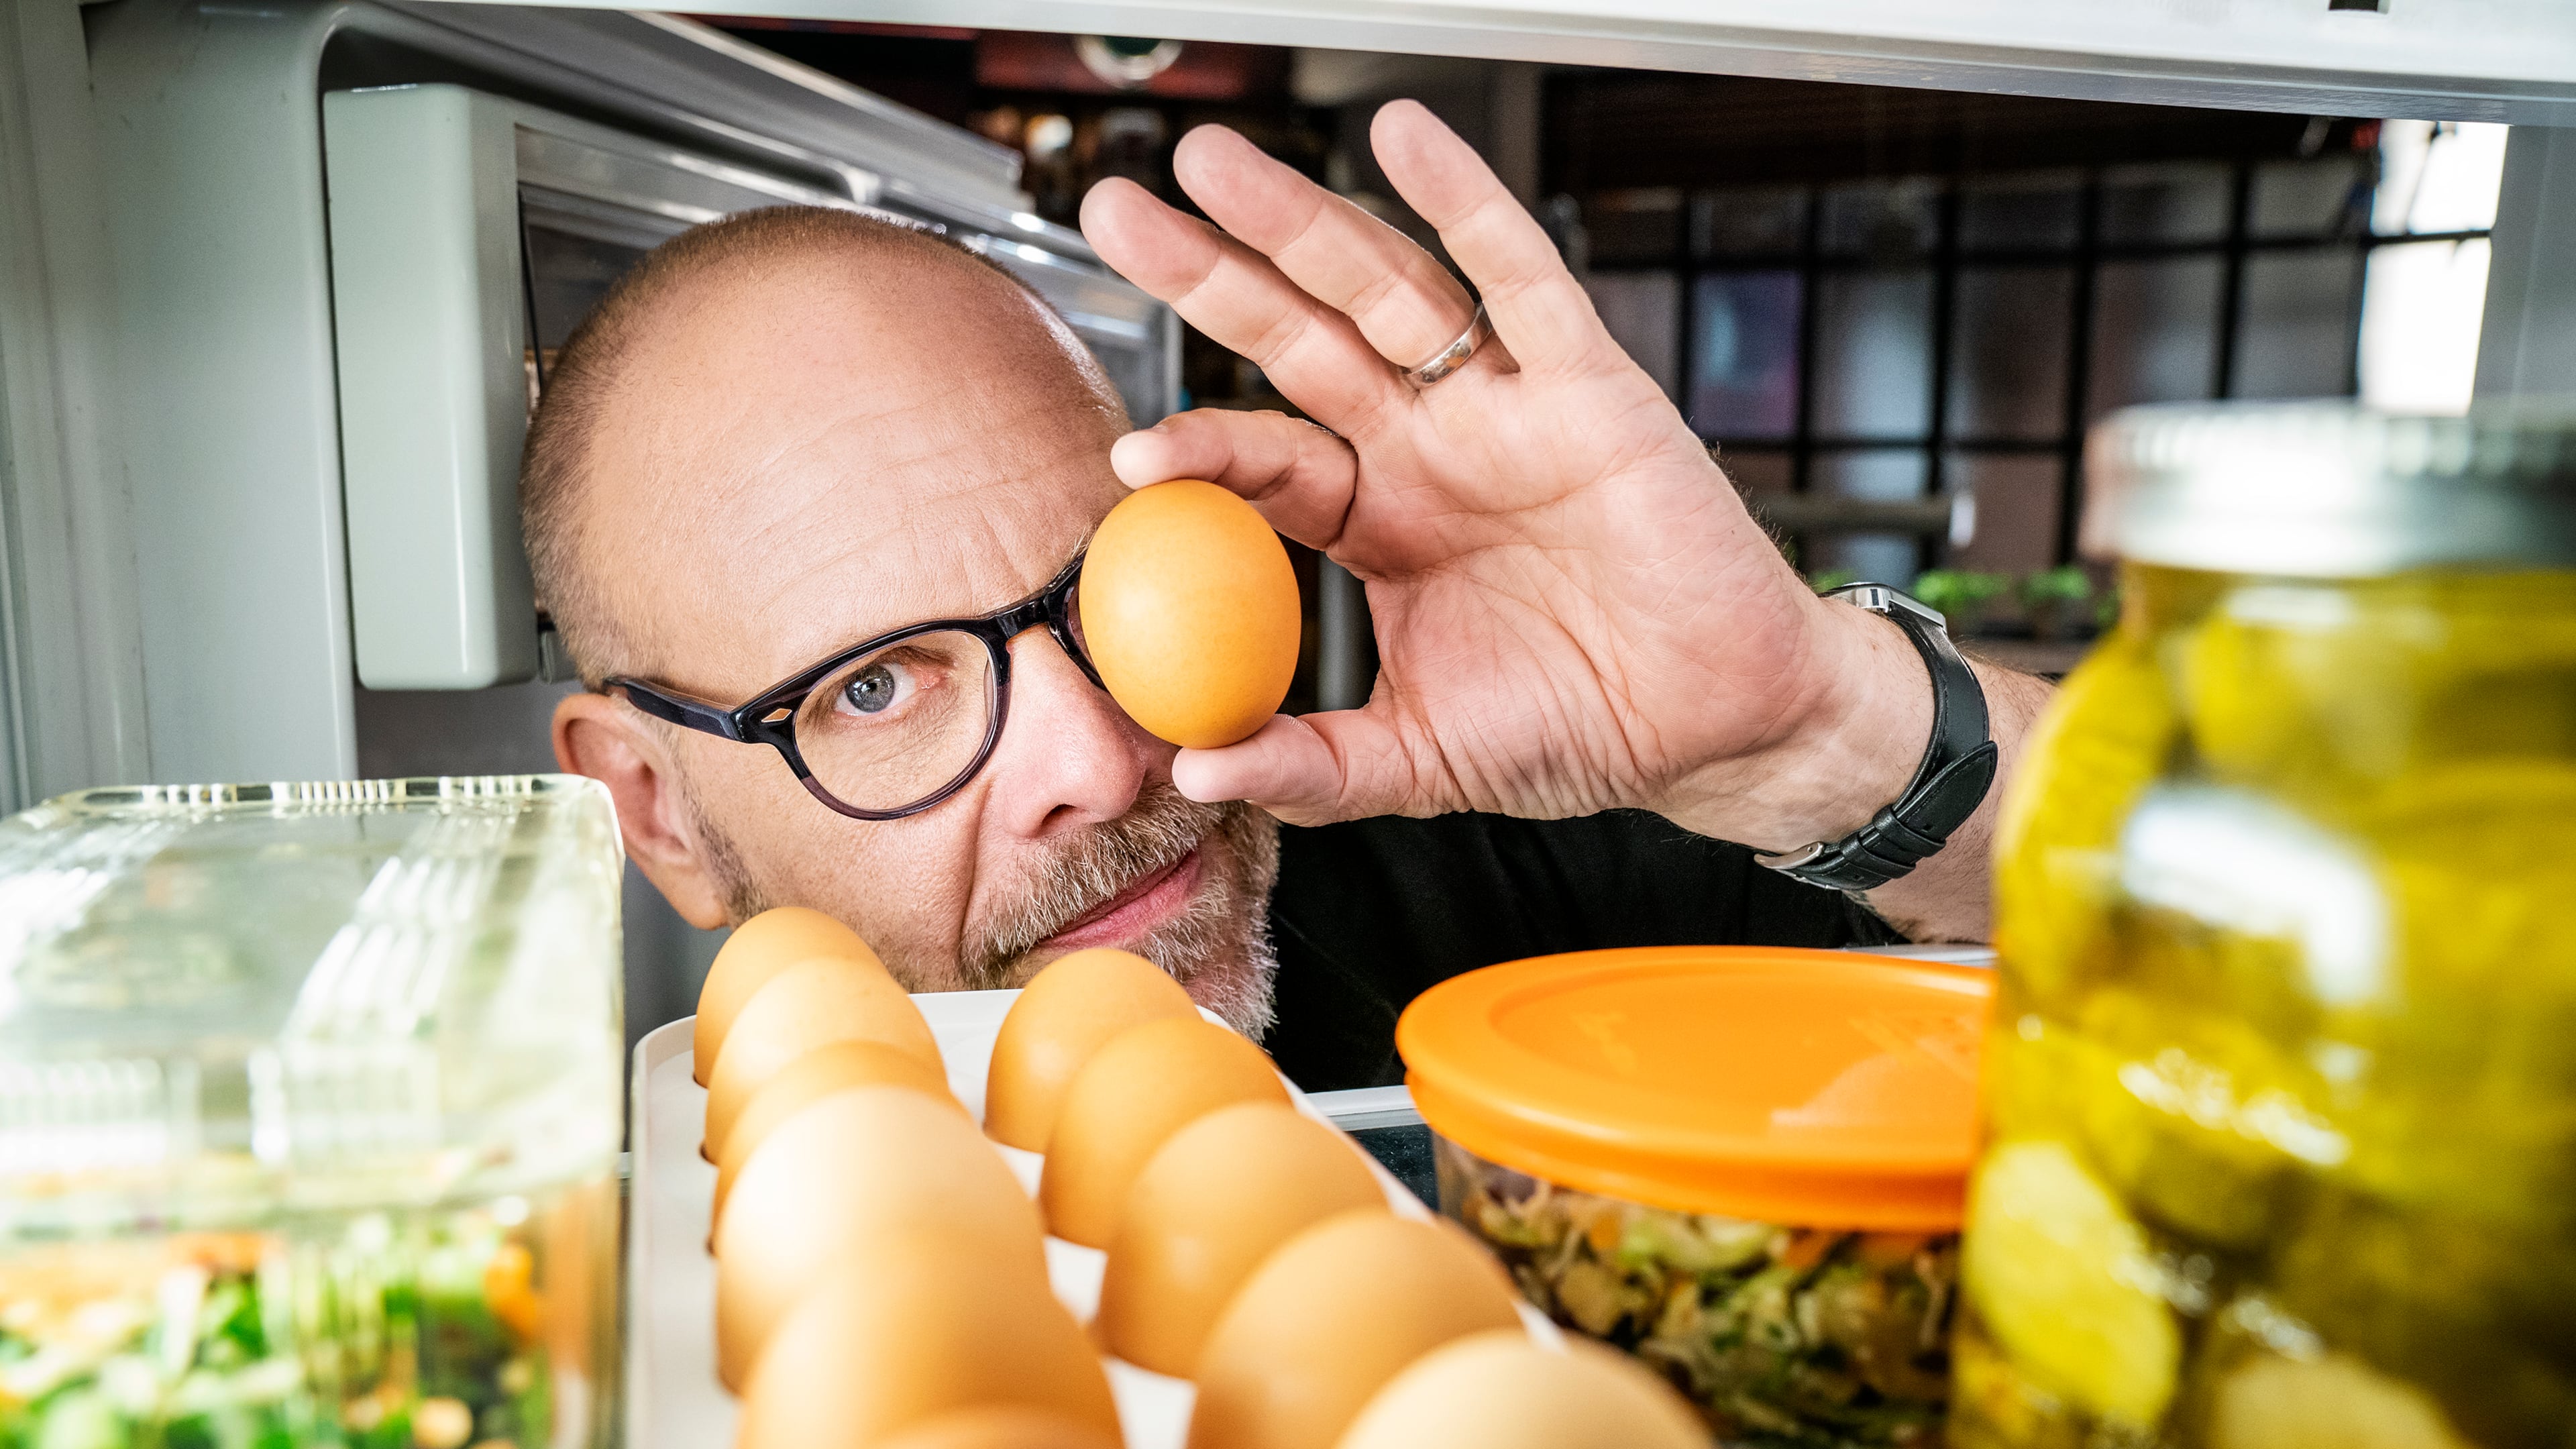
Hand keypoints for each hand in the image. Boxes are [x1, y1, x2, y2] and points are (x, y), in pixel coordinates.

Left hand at [1081, 104, 2042, 933]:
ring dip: (1299, 219)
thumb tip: (1196, 771)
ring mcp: (1504, 406)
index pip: (1268, 457)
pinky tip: (1406, 138)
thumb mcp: (1420, 760)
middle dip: (1207, 270)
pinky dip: (1466, 203)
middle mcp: (1429, 446)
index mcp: (1380, 520)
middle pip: (1298, 334)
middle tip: (1118, 211)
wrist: (1718, 725)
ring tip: (1214, 162)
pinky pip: (1521, 278)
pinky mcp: (1590, 387)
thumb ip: (1313, 766)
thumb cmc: (1581, 728)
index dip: (1201, 445)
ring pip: (1386, 287)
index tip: (1129, 459)